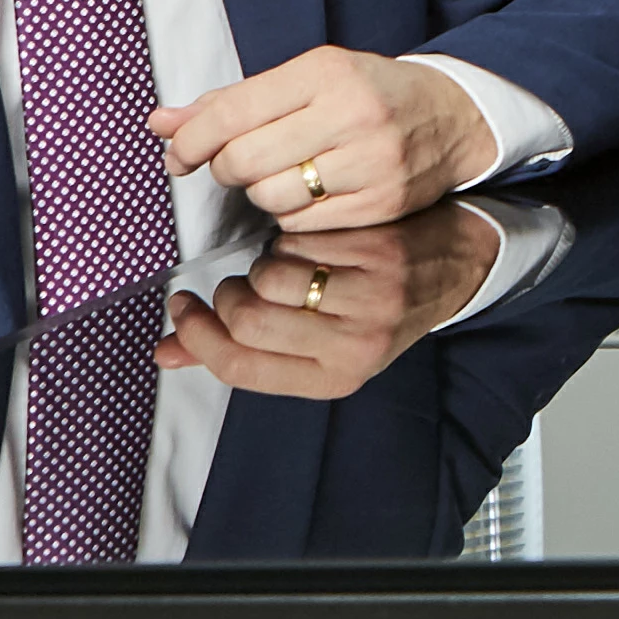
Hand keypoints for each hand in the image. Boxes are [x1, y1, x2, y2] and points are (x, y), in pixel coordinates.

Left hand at [157, 46, 492, 230]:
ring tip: (281, 176)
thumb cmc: (366, 94)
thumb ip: (231, 102)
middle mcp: (351, 113)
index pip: (230, 112)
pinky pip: (302, 222)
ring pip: (270, 197)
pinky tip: (309, 194)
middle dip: (224, 168)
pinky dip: (292, 214)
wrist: (452, 117)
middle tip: (236, 164)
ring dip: (261, 193)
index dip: (189, 140)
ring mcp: (371, 161)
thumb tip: (161, 123)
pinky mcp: (382, 202)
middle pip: (243, 160)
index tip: (178, 154)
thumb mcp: (304, 79)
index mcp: (325, 71)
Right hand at [162, 204, 504, 396]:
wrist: (452, 267)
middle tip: (242, 283)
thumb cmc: (371, 310)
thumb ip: (242, 350)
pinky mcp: (378, 253)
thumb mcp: (317, 346)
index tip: (183, 306)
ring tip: (285, 265)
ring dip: (263, 264)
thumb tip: (166, 353)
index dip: (198, 336)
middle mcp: (354, 347)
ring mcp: (370, 299)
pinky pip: (301, 241)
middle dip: (229, 295)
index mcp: (332, 380)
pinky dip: (293, 238)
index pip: (240, 368)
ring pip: (270, 275)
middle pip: (248, 320)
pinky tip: (312, 245)